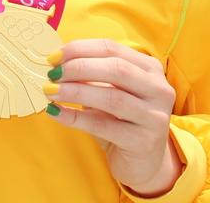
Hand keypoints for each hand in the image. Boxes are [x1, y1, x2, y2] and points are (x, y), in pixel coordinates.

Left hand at [45, 39, 182, 196]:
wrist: (141, 161)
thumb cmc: (119, 118)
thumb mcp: (107, 89)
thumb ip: (90, 73)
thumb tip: (55, 62)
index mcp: (149, 68)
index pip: (111, 48)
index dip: (79, 49)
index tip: (53, 57)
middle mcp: (159, 89)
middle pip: (116, 69)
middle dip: (78, 68)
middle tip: (52, 74)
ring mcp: (155, 117)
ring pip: (112, 98)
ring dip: (75, 92)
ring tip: (50, 91)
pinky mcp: (144, 142)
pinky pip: (104, 126)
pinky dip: (76, 117)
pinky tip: (55, 112)